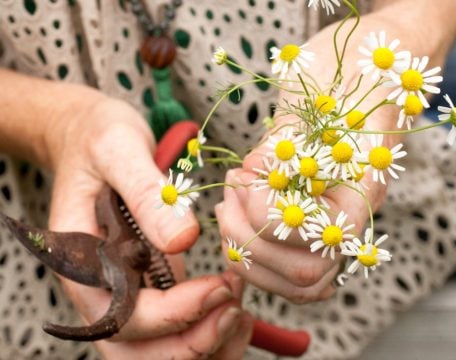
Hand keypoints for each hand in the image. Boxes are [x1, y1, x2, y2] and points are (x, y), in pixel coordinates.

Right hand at [46, 92, 252, 357]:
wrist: (88, 136)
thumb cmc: (97, 138)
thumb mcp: (118, 151)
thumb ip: (147, 194)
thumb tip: (183, 240)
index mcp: (82, 260)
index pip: (124, 315)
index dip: (175, 313)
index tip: (220, 286)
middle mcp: (98, 287)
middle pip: (136, 351)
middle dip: (191, 342)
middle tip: (235, 308)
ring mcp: (121, 289)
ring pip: (154, 352)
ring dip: (201, 346)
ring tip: (239, 313)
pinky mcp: (144, 283)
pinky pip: (170, 331)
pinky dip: (204, 334)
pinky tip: (233, 311)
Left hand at [215, 19, 406, 303]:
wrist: (367, 73)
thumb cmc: (348, 72)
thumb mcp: (320, 89)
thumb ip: (287, 137)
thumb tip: (256, 173)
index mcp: (365, 184)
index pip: (318, 233)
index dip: (266, 213)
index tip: (244, 173)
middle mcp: (355, 217)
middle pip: (306, 274)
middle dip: (250, 238)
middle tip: (229, 194)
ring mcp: (336, 226)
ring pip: (297, 282)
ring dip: (247, 252)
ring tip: (227, 203)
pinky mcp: (315, 227)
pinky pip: (288, 270)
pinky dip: (252, 257)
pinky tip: (233, 220)